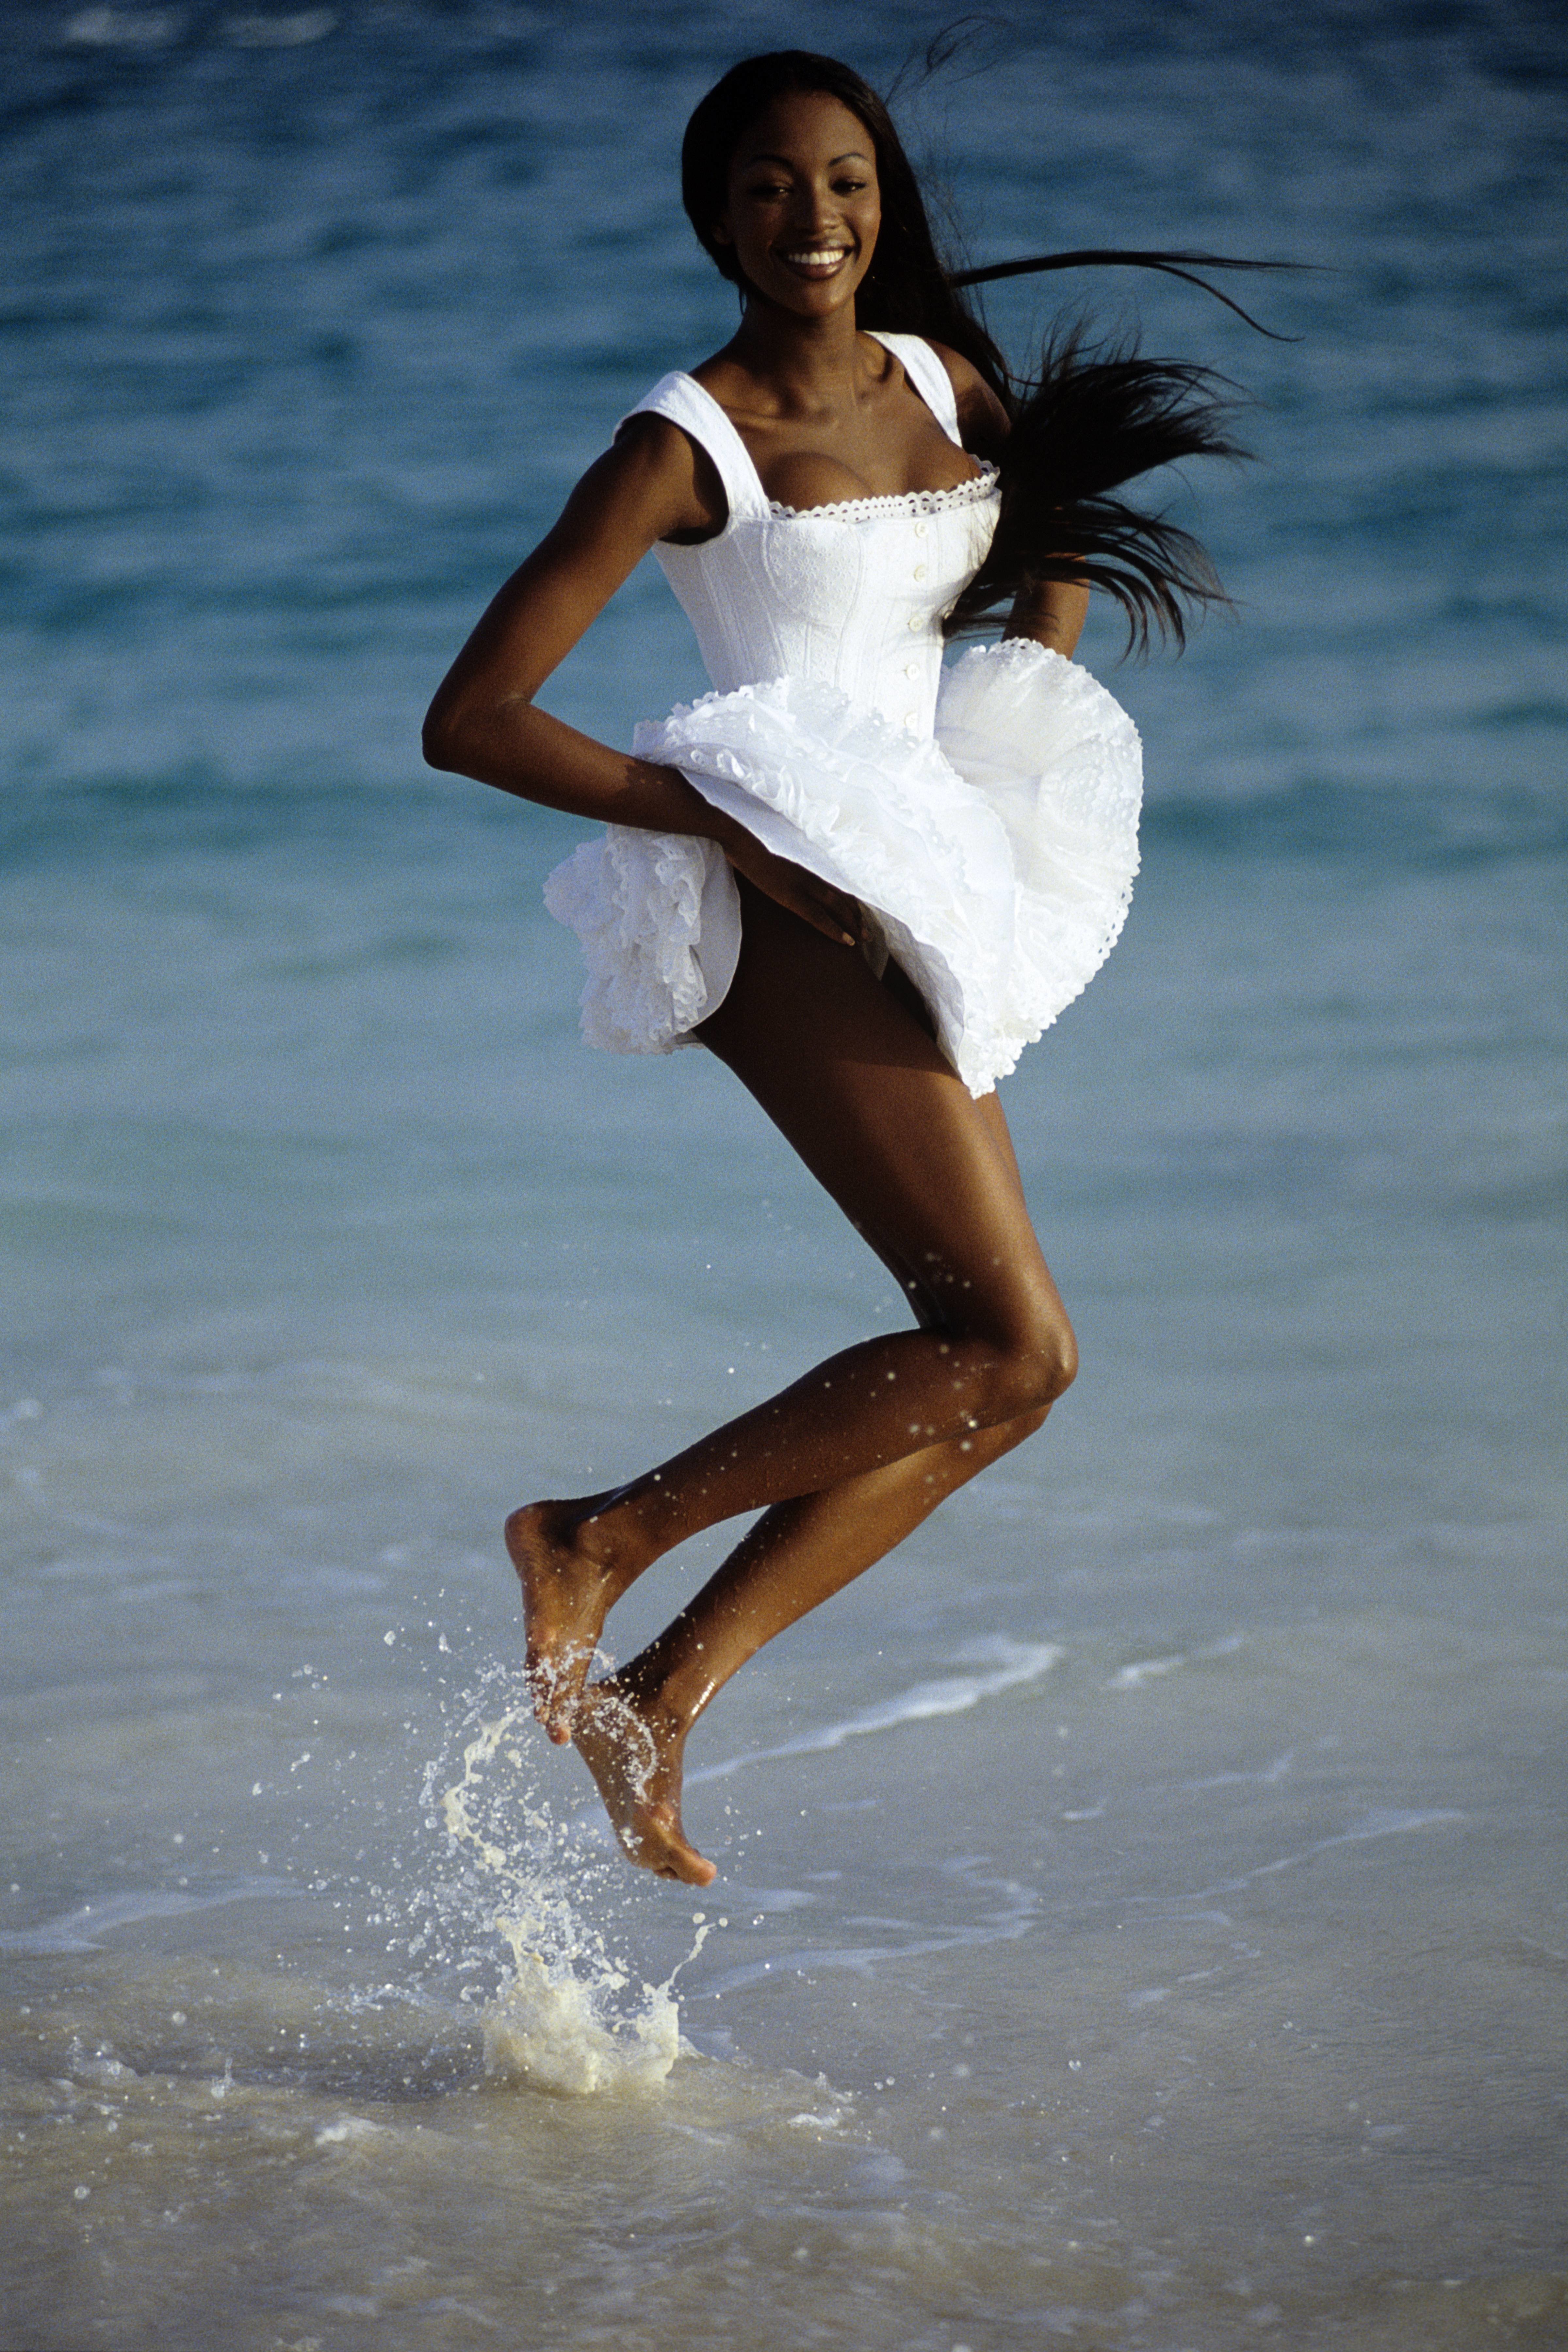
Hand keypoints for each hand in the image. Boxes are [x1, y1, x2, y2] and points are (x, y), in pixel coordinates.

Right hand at [716, 825, 864, 949]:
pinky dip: (835, 929)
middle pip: (843, 899)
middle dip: (857, 918)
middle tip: (868, 935)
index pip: (838, 887)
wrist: (741, 842)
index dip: (851, 904)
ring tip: (863, 941)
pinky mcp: (792, 895)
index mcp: (809, 868)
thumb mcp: (776, 862)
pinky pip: (819, 916)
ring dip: (853, 925)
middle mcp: (813, 875)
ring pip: (838, 907)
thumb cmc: (753, 851)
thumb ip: (789, 871)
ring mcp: (804, 884)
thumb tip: (789, 880)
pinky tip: (846, 941)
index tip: (859, 918)